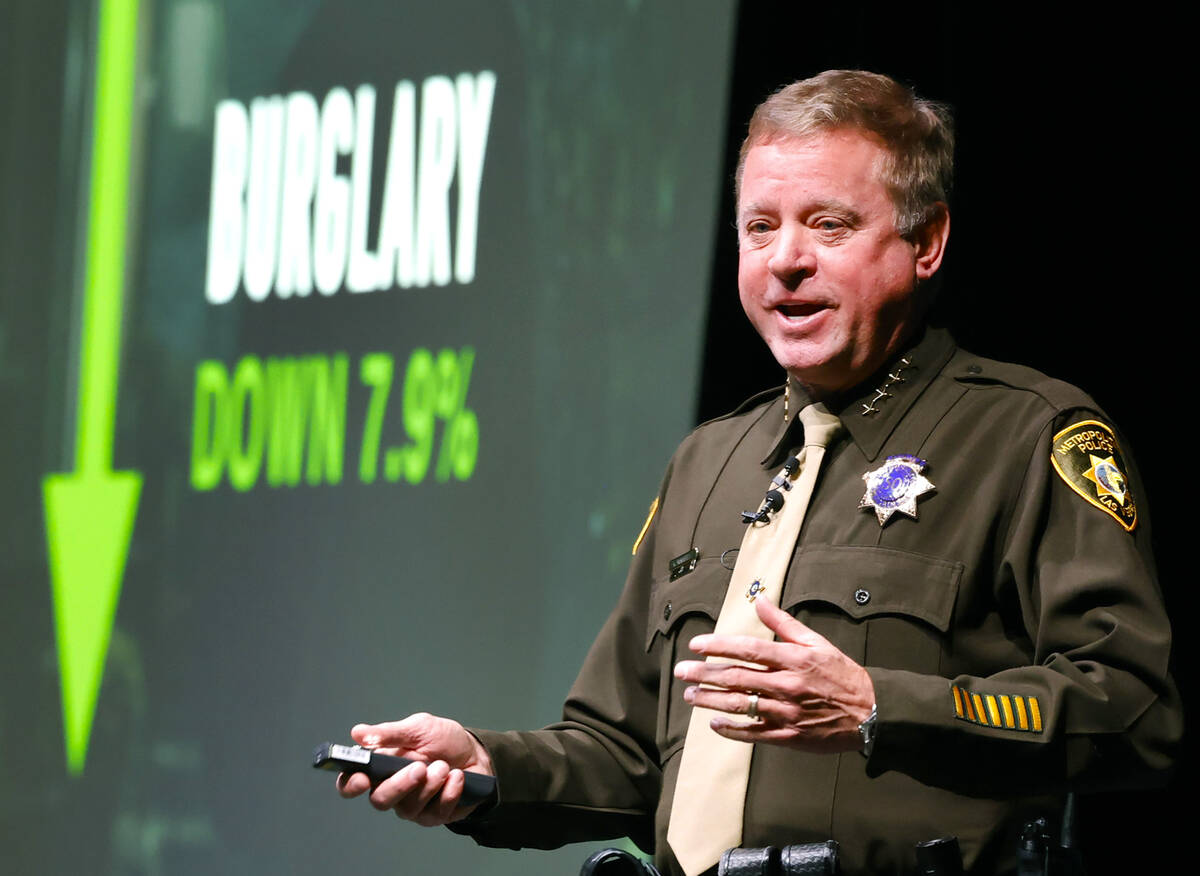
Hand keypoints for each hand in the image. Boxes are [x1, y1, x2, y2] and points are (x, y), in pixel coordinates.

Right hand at [335, 712, 493, 825]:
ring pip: (408, 809)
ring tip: (444, 766)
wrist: (476, 753)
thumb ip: (389, 733)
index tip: (363, 778)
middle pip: (380, 800)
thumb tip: (358, 733)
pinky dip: (449, 793)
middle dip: (400, 785)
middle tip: (420, 768)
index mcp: (381, 767)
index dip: (350, 785)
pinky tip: (458, 777)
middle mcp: (393, 789)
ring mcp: (413, 806)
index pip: (352, 782)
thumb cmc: (443, 740)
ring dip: (429, 786)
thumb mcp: (419, 727)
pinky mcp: (434, 815)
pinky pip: (435, 813)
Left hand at [673, 598, 874, 752]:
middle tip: (680, 671)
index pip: (748, 649)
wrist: (870, 713)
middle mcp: (786, 685)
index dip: (718, 646)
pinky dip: (732, 730)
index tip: (695, 645)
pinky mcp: (788, 736)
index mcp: (793, 659)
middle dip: (704, 674)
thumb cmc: (841, 674)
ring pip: (740, 705)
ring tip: (690, 695)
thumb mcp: (817, 642)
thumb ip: (784, 623)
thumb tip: (760, 599)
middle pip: (736, 678)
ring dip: (710, 700)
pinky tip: (714, 724)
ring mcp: (786, 713)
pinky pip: (753, 734)